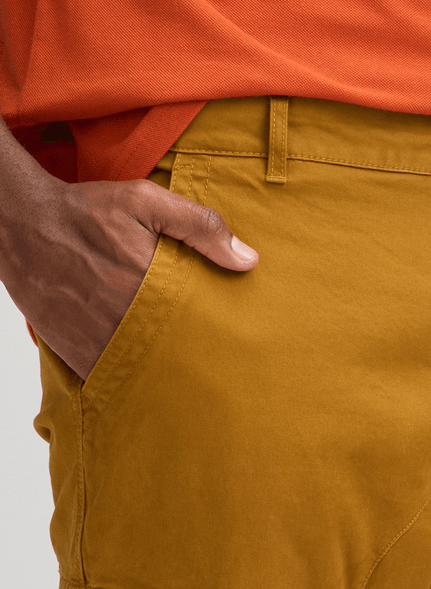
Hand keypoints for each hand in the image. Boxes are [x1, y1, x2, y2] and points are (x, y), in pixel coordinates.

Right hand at [1, 172, 257, 379]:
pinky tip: (149, 385)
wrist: (21, 223)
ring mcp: (98, 340)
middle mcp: (124, 321)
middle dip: (197, 366)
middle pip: (175, 357)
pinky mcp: (75, 351)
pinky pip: (110, 378)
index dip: (218, 342)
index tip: (236, 350)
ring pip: (145, 374)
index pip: (199, 329)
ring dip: (165, 378)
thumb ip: (199, 226)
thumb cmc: (85, 211)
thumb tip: (249, 260)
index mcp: (149, 288)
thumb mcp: (145, 202)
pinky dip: (129, 382)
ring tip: (189, 386)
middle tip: (220, 377)